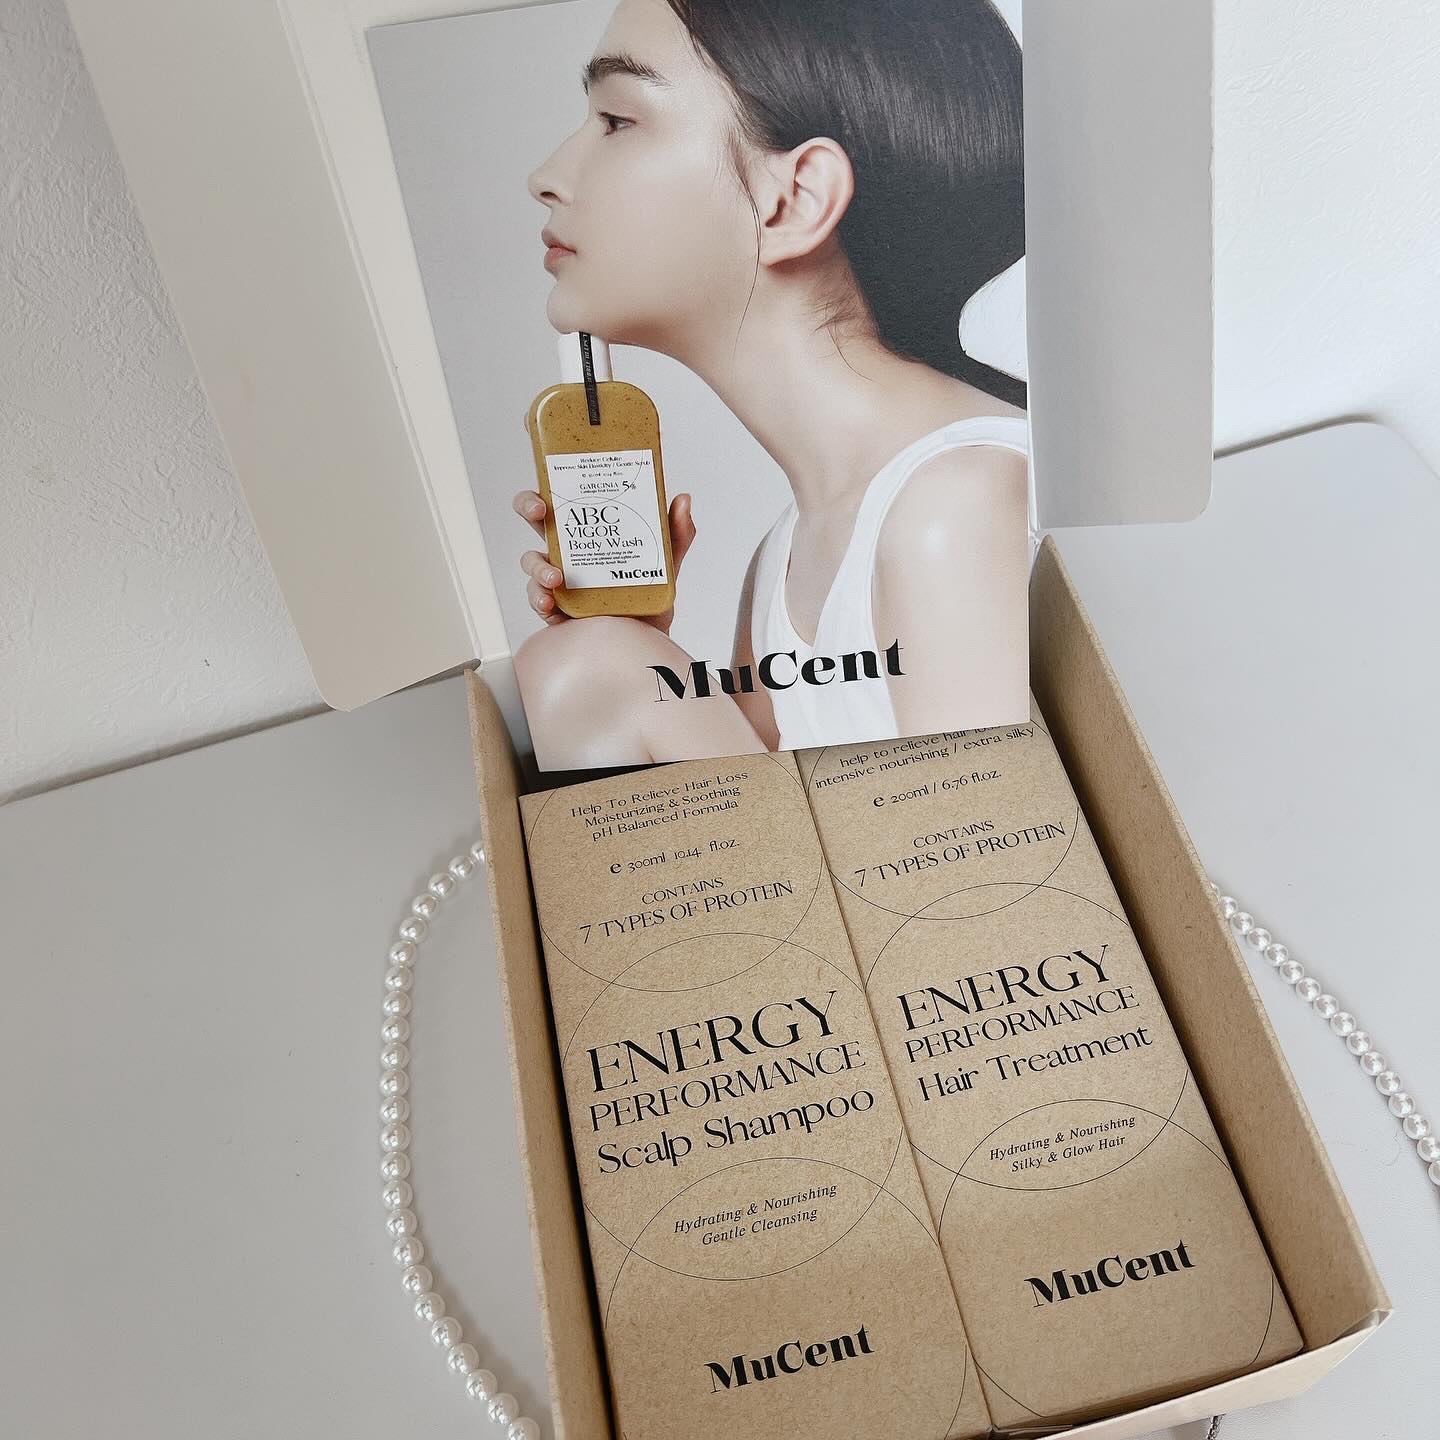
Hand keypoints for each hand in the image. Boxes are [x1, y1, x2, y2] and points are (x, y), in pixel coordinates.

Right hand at [512, 489, 696, 632]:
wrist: (645, 645)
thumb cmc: (648, 601)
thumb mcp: (667, 565)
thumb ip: (677, 535)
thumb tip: (684, 500)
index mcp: (591, 533)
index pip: (565, 498)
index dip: (551, 479)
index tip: (549, 476)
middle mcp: (570, 553)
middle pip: (536, 520)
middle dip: (528, 506)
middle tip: (539, 510)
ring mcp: (558, 580)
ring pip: (532, 561)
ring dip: (538, 566)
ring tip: (556, 578)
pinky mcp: (555, 608)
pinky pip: (537, 599)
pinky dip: (539, 599)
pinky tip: (550, 602)